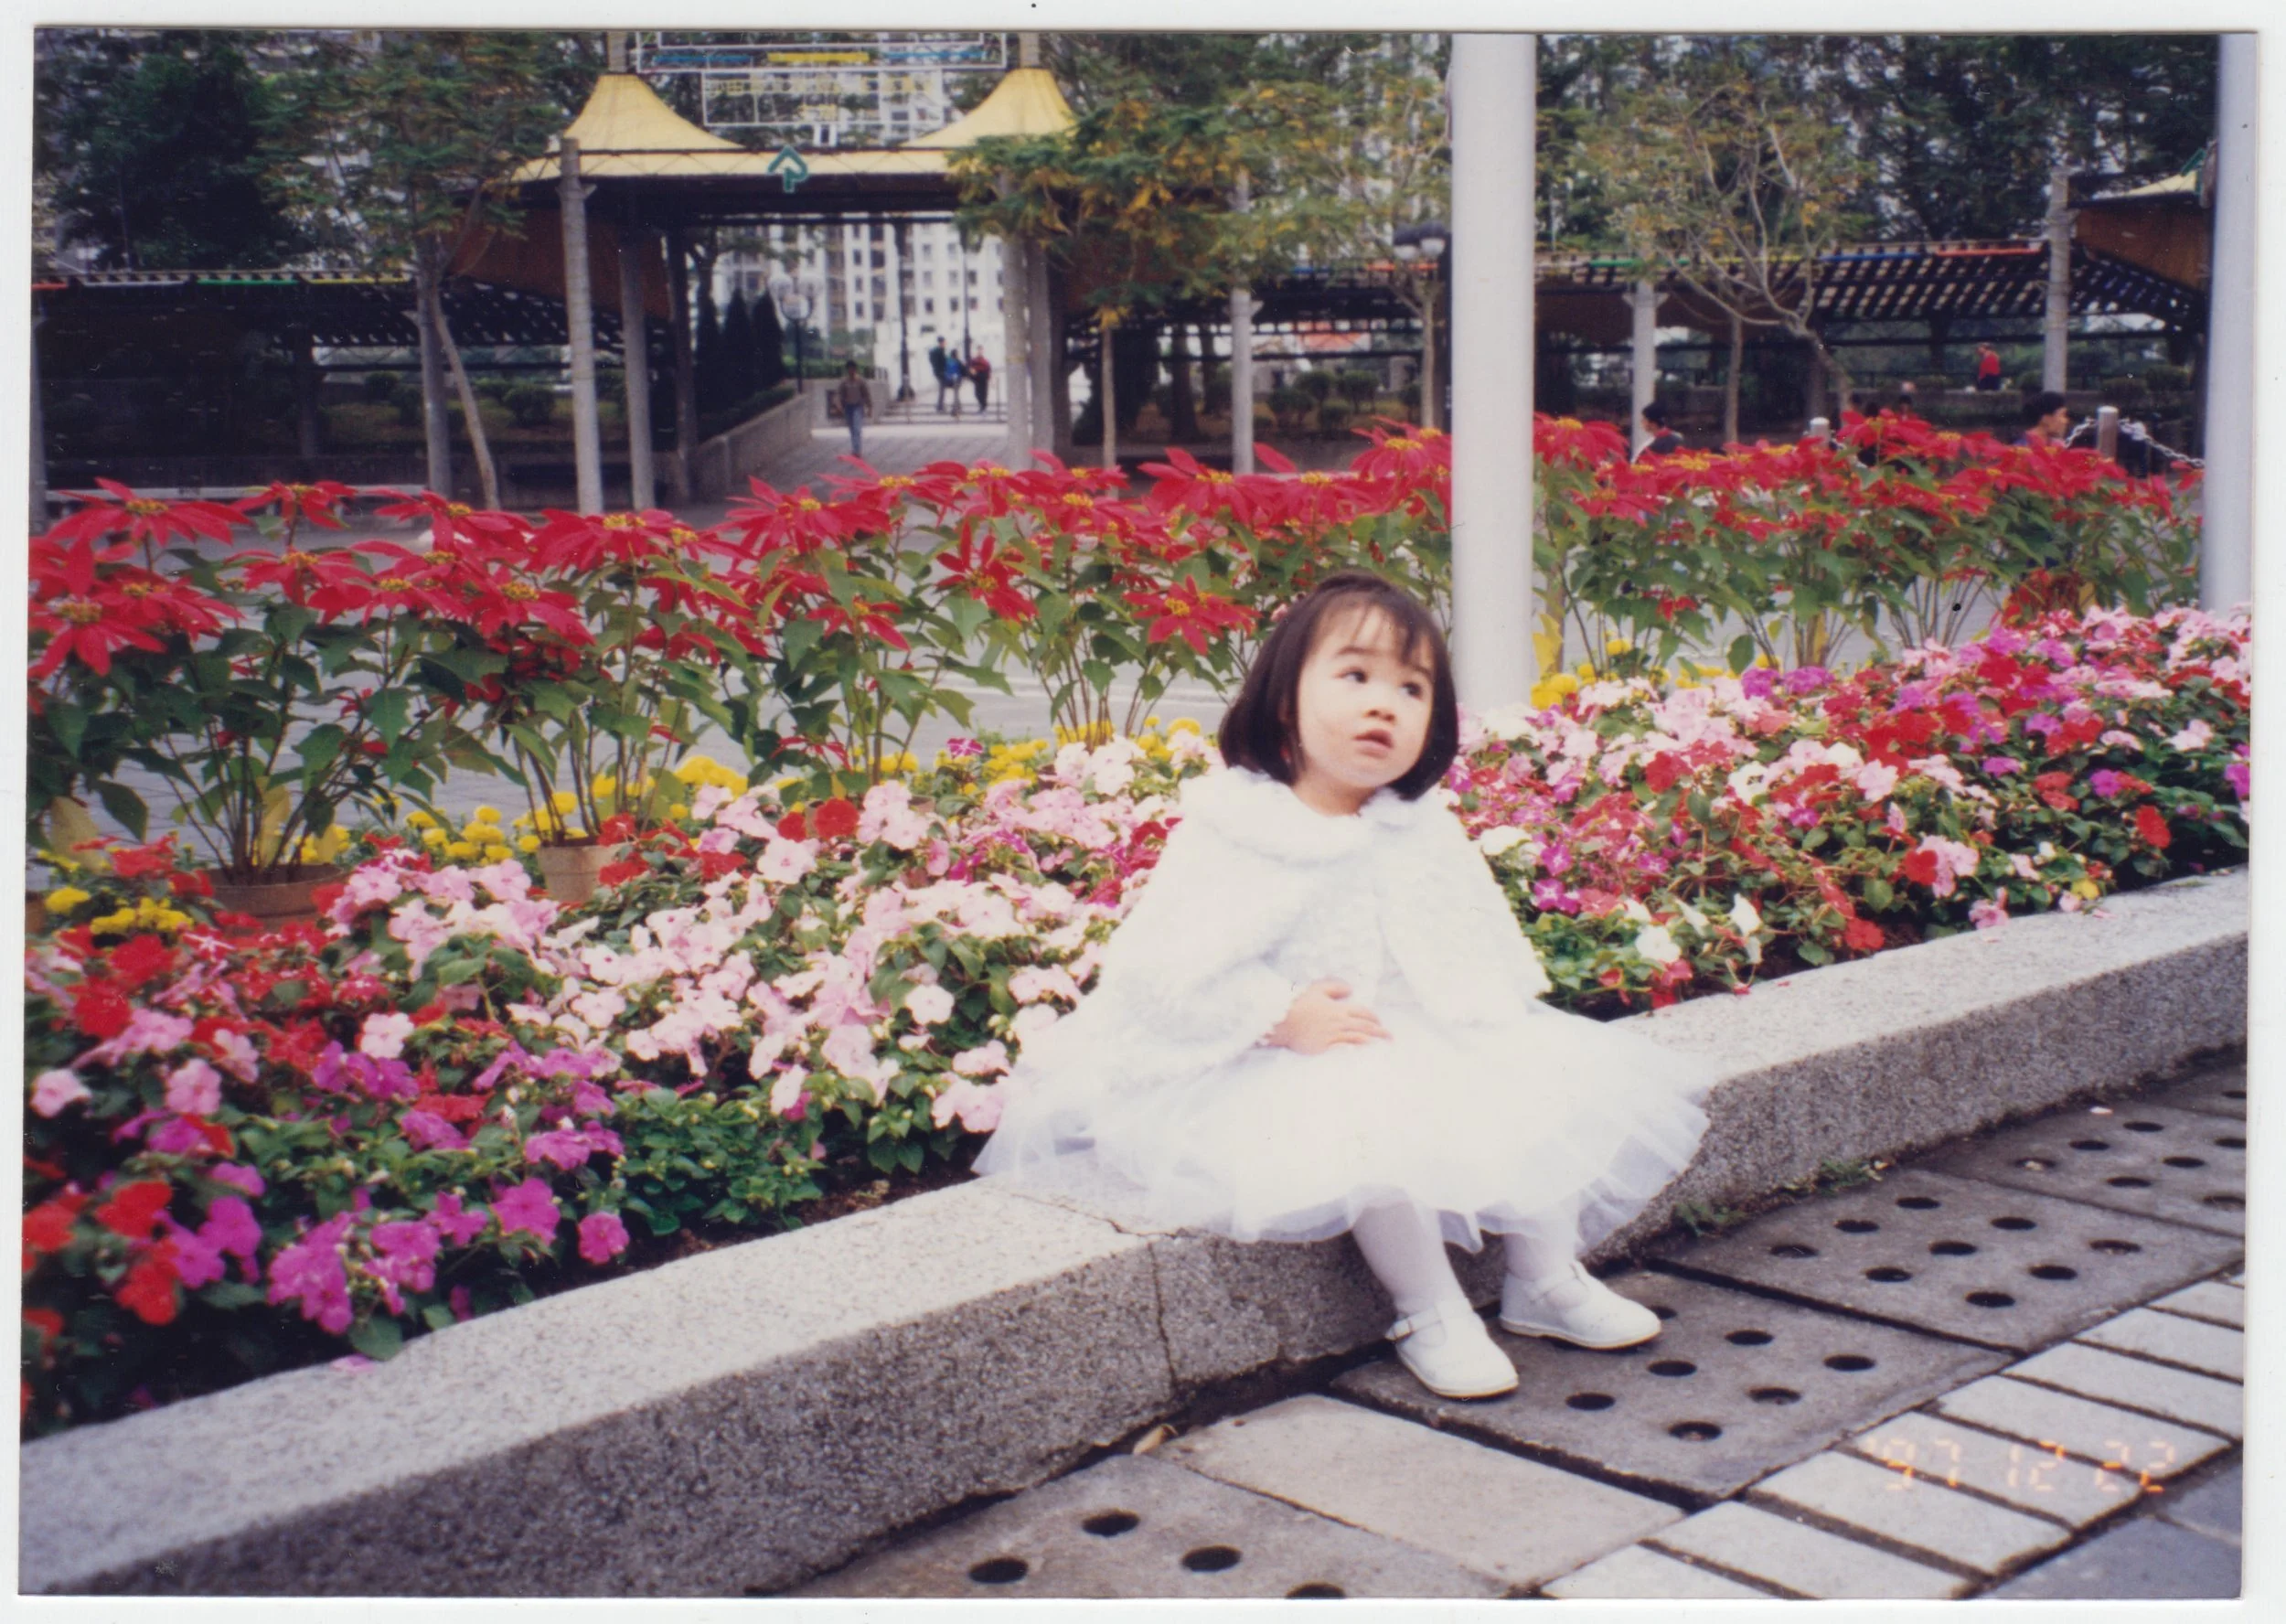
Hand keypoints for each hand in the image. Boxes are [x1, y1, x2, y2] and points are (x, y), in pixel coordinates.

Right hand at [1266, 979, 1388, 1054]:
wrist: (1282, 1020)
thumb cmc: (1299, 1004)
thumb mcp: (1317, 989)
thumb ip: (1335, 987)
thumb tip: (1350, 988)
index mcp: (1339, 1008)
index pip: (1362, 1012)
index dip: (1374, 1017)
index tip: (1380, 1022)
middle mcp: (1339, 1022)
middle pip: (1365, 1026)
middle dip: (1380, 1031)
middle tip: (1390, 1037)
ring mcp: (1332, 1035)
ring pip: (1358, 1037)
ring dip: (1372, 1041)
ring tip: (1382, 1046)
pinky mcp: (1325, 1047)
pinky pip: (1344, 1048)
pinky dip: (1356, 1049)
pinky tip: (1364, 1052)